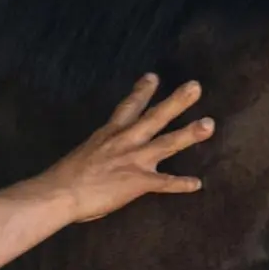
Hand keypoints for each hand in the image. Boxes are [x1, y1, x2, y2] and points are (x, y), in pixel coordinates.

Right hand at [37, 76, 214, 223]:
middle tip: (196, 86)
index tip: (154, 76)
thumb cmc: (66, 177)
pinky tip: (197, 184)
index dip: (142, 91)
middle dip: (177, 101)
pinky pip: (164, 183)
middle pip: (155, 117)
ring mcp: (133, 160)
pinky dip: (181, 184)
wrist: (59, 193)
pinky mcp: (137, 181)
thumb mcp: (86, 153)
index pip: (128, 106)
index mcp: (110, 133)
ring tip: (209, 124)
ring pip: (167, 143)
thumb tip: (107, 156)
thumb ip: (102, 151)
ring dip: (189, 134)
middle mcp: (125, 141)